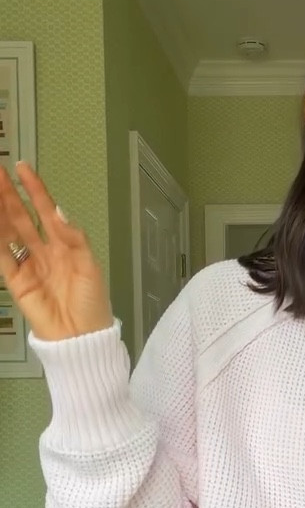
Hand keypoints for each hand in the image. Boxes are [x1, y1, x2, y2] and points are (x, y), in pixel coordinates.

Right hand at [0, 162, 113, 341]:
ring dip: (0, 211)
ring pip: (9, 232)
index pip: (46, 211)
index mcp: (65, 246)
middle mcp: (44, 251)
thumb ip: (74, 238)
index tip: (23, 169)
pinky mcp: (16, 282)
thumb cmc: (92, 304)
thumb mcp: (90, 266)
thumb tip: (58, 211)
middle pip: (22, 217)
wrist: (82, 338)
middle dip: (9, 194)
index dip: (35, 190)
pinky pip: (2, 256)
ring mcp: (28, 265)